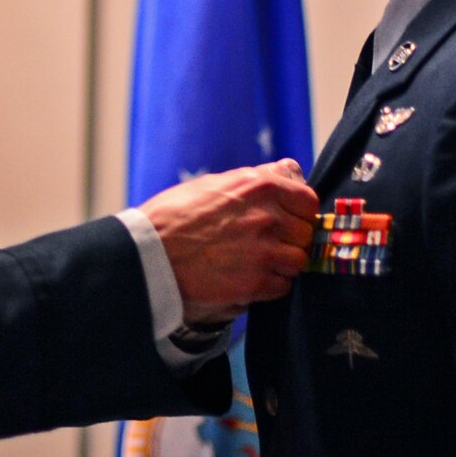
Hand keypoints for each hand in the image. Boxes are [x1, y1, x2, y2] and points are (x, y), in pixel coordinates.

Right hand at [140, 159, 318, 323]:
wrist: (148, 255)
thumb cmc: (175, 216)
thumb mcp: (216, 182)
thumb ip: (259, 178)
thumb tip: (291, 170)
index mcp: (260, 186)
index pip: (307, 201)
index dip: (299, 213)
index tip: (288, 221)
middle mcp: (268, 217)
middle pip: (305, 233)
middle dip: (290, 240)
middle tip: (268, 244)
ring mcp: (264, 252)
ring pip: (297, 261)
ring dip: (283, 264)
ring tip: (258, 263)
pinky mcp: (255, 283)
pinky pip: (282, 286)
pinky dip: (271, 285)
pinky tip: (249, 278)